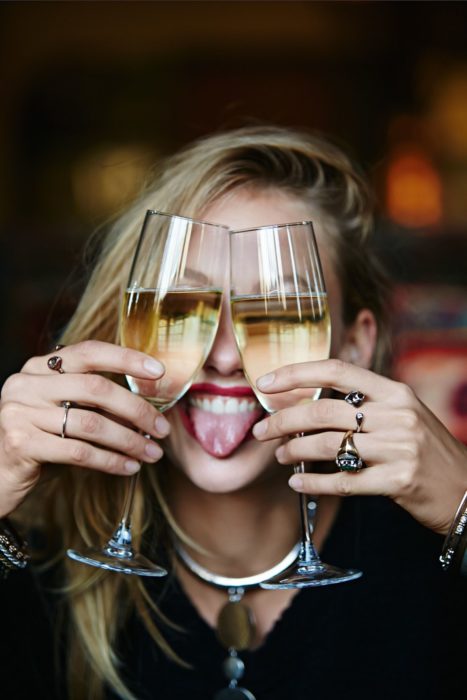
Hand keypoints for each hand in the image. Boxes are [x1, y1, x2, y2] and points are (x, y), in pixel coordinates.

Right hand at [0, 341, 169, 516]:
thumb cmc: (39, 437)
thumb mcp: (62, 409)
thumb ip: (93, 399)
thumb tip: (149, 405)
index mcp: (39, 366)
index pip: (88, 352)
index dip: (126, 358)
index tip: (159, 371)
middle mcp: (27, 383)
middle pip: (95, 388)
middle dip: (136, 409)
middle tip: (161, 429)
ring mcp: (20, 412)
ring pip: (91, 424)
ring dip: (128, 441)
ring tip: (151, 453)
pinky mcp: (21, 443)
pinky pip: (78, 452)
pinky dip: (110, 461)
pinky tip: (128, 468)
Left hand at [253, 359, 466, 534]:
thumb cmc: (426, 450)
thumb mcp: (402, 414)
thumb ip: (363, 404)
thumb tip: (306, 405)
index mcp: (394, 391)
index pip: (336, 370)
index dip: (296, 373)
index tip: (265, 383)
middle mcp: (396, 415)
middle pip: (323, 412)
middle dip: (283, 421)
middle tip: (262, 431)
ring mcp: (398, 448)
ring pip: (328, 446)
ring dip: (294, 451)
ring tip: (280, 455)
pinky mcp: (398, 481)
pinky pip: (343, 482)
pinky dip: (314, 483)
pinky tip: (297, 483)